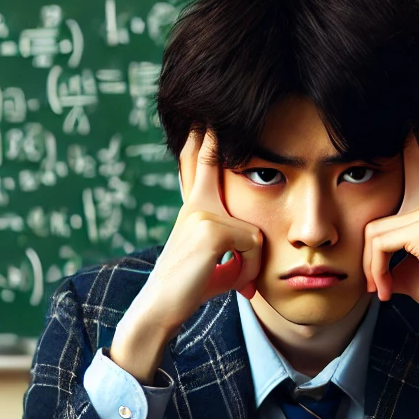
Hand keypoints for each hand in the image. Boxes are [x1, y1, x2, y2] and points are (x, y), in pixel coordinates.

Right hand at [110, 129, 262, 381]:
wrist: (162, 308)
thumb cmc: (191, 286)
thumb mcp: (215, 259)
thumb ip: (231, 242)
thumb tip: (256, 245)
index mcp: (195, 208)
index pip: (198, 165)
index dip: (200, 142)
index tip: (203, 118)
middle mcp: (196, 204)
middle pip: (211, 164)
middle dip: (211, 135)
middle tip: (206, 111)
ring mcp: (203, 214)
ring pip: (254, 233)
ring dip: (251, 264)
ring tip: (236, 280)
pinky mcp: (212, 230)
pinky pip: (253, 247)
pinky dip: (249, 271)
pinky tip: (233, 282)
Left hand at [363, 135, 418, 355]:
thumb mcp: (407, 268)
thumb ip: (388, 253)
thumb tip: (365, 259)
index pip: (418, 166)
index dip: (413, 146)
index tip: (410, 123)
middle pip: (374, 219)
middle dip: (369, 258)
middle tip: (377, 288)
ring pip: (373, 234)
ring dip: (372, 269)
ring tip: (383, 291)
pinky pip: (379, 244)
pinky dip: (377, 270)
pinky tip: (388, 289)